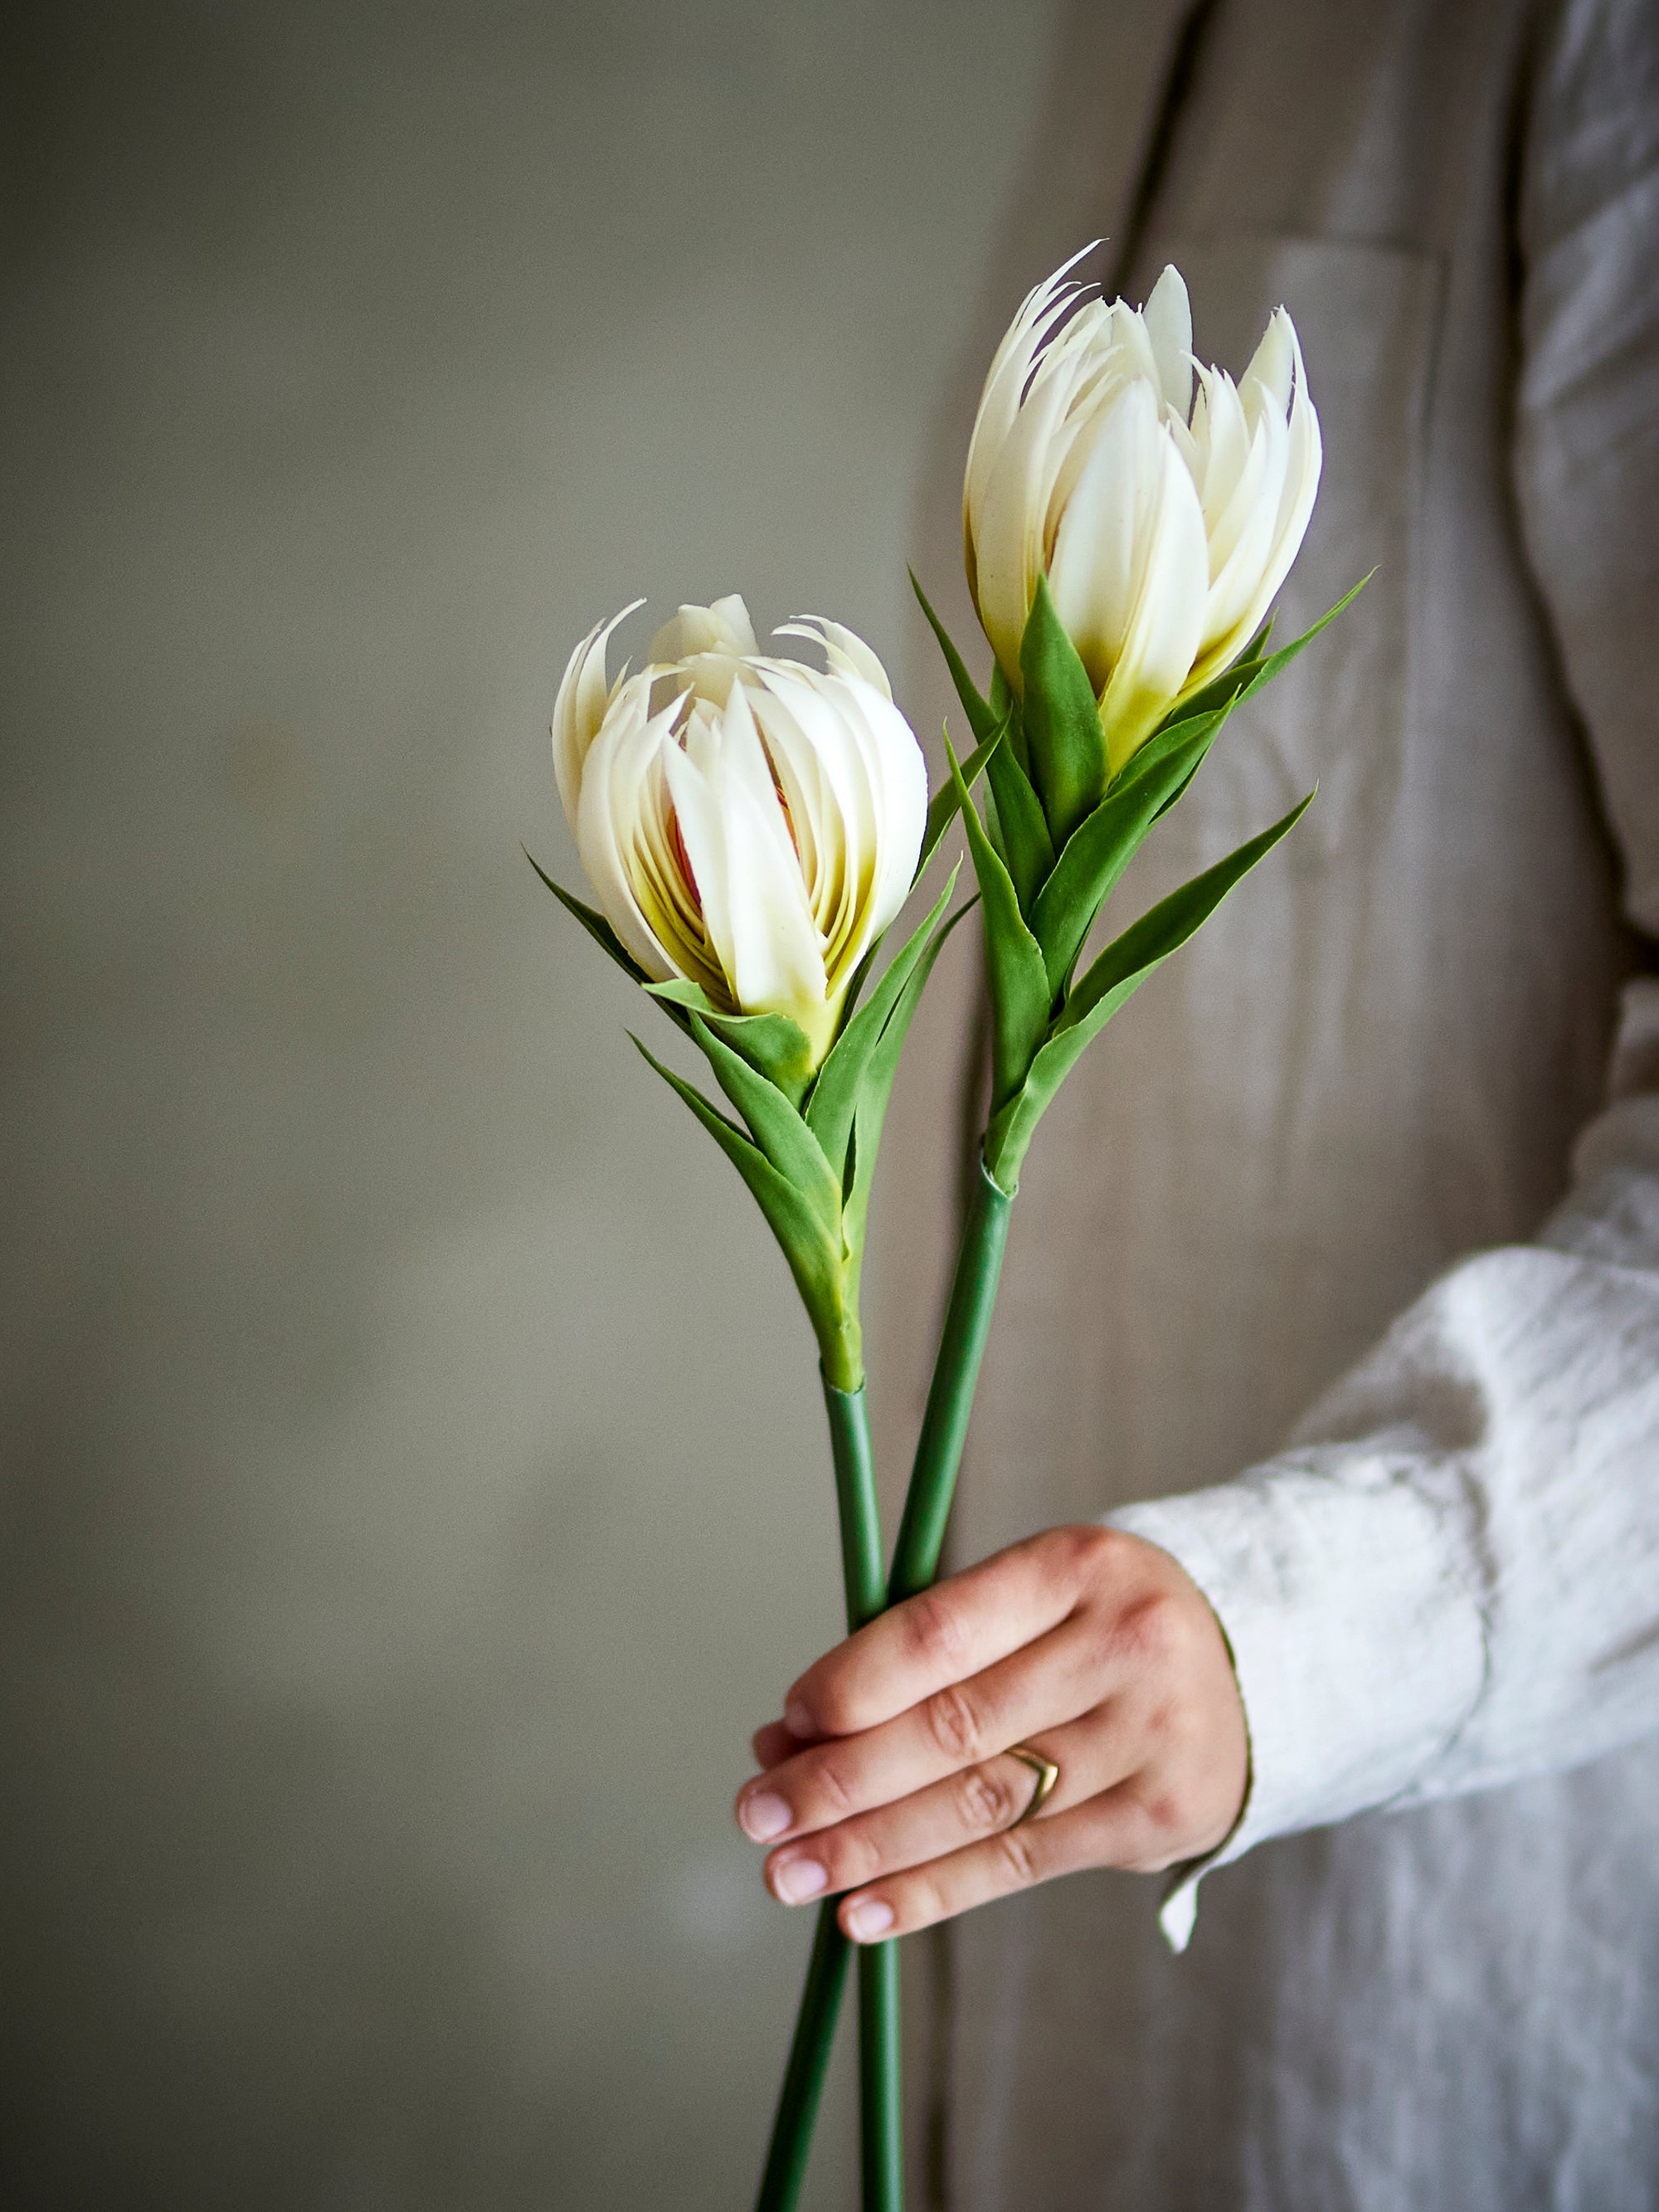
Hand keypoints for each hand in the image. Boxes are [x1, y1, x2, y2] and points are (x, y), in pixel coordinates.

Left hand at [735, 1525, 1247, 1941]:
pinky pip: (1023, 1862)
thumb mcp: (1028, 1596)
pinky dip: (933, 1891)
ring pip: (981, 1805)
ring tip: (788, 1873)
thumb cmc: (1091, 1625)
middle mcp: (1123, 1645)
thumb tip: (786, 1736)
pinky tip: (862, 1910)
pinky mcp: (1163, 1817)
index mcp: (1075, 1564)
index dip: (853, 1683)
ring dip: (869, 1848)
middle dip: (839, 1779)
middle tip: (756, 1813)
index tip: (785, 1722)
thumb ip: (917, 1653)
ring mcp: (1151, 1736)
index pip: (942, 1630)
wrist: (1247, 1666)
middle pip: (955, 1728)